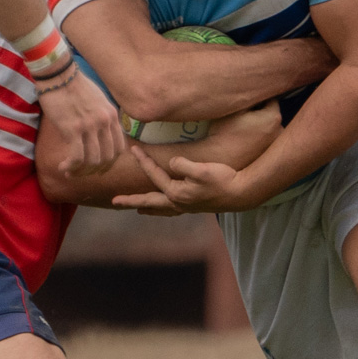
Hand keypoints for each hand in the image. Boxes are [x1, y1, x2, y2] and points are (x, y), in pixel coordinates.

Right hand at [36, 68, 122, 175]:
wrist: (58, 75)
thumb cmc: (74, 86)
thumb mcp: (98, 100)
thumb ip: (102, 117)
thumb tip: (99, 136)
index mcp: (112, 116)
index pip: (120, 148)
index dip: (110, 162)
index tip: (98, 167)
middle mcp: (105, 122)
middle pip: (108, 157)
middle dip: (95, 170)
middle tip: (82, 172)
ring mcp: (90, 126)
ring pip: (93, 160)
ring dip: (81, 171)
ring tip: (69, 171)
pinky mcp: (73, 129)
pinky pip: (77, 157)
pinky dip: (71, 166)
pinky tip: (63, 166)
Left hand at [112, 144, 257, 213]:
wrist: (243, 193)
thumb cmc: (223, 179)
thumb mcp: (201, 169)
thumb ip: (182, 165)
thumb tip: (171, 163)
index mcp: (177, 193)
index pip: (155, 175)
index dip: (144, 161)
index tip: (133, 149)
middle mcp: (179, 203)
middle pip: (150, 202)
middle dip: (131, 201)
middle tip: (114, 201)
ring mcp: (188, 207)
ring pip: (162, 209)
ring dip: (149, 208)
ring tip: (138, 210)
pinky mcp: (197, 206)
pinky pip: (173, 209)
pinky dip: (165, 210)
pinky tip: (167, 208)